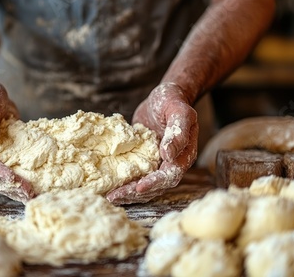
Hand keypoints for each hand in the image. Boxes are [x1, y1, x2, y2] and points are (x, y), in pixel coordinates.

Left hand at [106, 82, 197, 203]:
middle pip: (155, 186)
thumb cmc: (173, 102)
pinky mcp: (144, 161)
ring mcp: (157, 164)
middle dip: (135, 193)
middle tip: (115, 196)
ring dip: (128, 193)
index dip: (154, 183)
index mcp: (183, 155)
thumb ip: (178, 132)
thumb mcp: (179, 112)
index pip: (169, 175)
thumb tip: (169, 154)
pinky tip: (110, 186)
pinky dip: (124, 183)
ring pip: (144, 185)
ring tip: (110, 196)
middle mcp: (171, 164)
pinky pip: (135, 176)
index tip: (138, 187)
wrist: (165, 97)